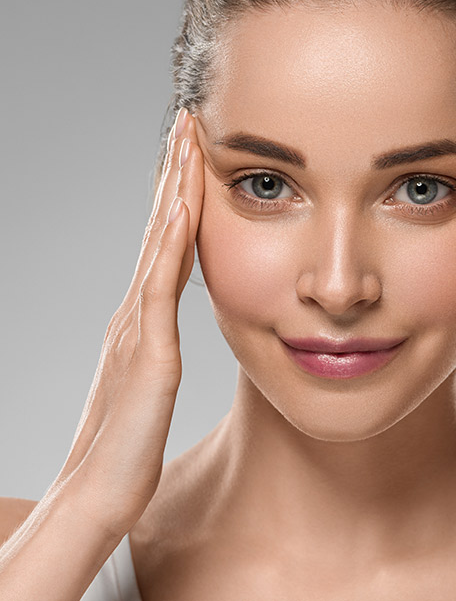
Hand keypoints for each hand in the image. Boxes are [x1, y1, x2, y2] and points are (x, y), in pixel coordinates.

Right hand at [57, 107, 204, 535]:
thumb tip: (162, 340)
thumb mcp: (149, 389)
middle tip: (188, 124)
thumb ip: (154, 356)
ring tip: (187, 142)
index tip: (194, 154)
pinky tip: (181, 211)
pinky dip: (170, 246)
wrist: (97, 495)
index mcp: (140, 321)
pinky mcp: (147, 353)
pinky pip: (160, 288)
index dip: (178, 197)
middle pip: (157, 229)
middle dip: (174, 174)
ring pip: (158, 244)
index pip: (165, 245)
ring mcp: (136, 328)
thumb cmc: (125, 450)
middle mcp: (134, 313)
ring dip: (174, 191)